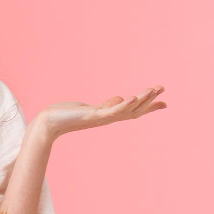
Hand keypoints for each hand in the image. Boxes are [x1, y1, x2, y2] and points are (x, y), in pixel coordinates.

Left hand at [40, 85, 166, 138]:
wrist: (48, 124)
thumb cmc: (66, 115)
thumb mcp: (89, 108)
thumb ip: (106, 105)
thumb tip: (120, 99)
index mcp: (107, 115)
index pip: (132, 111)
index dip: (148, 107)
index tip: (164, 104)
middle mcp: (107, 118)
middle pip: (134, 111)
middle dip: (149, 101)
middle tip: (163, 89)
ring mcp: (100, 118)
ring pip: (126, 110)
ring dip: (141, 99)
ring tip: (154, 89)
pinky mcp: (92, 116)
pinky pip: (111, 111)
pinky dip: (123, 104)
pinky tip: (133, 97)